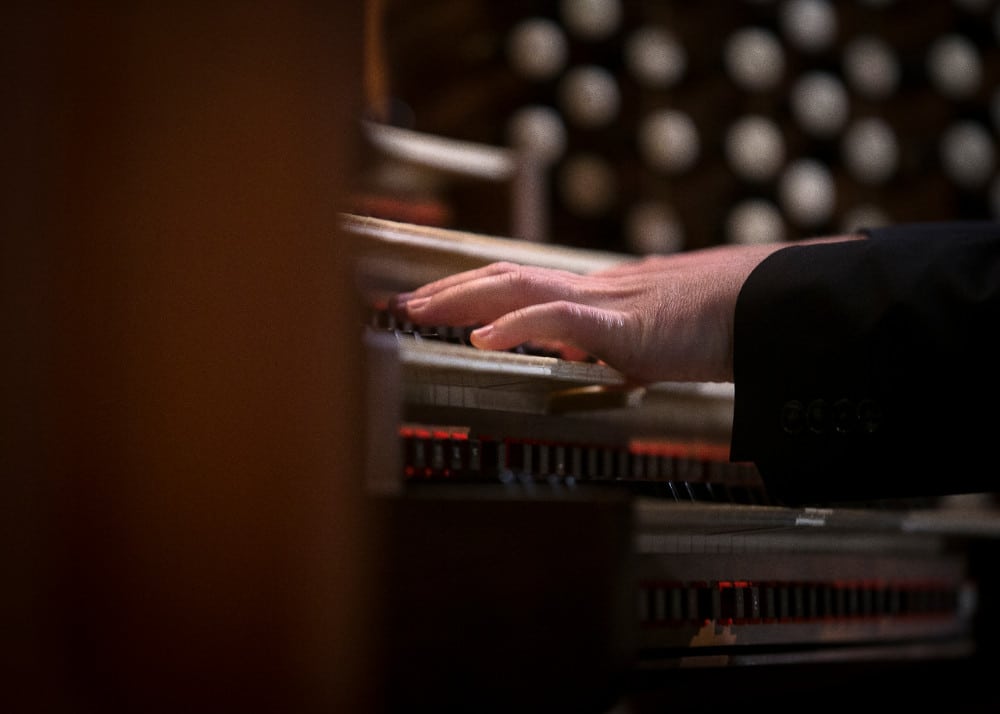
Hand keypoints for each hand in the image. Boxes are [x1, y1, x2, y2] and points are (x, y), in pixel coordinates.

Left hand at [390, 236, 858, 383]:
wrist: (767, 307)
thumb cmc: (718, 323)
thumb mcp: (652, 339)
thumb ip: (613, 346)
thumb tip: (589, 359)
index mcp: (596, 297)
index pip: (521, 283)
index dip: (473, 290)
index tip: (433, 303)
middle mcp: (591, 289)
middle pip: (504, 276)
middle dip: (448, 290)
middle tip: (401, 303)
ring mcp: (605, 301)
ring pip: (518, 285)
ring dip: (462, 299)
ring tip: (417, 310)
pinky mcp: (624, 324)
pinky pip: (560, 317)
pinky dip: (516, 324)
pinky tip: (482, 339)